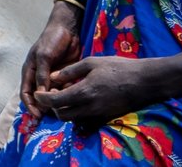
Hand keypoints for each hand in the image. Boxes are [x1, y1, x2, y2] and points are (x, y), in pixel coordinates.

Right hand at [20, 5, 81, 116]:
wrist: (68, 29)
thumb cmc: (51, 40)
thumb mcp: (44, 56)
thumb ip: (41, 75)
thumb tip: (41, 94)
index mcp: (30, 72)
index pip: (26, 93)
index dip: (30, 105)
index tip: (38, 115)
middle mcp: (40, 77)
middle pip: (40, 98)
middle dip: (45, 106)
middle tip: (54, 112)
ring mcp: (52, 78)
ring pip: (53, 96)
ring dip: (58, 101)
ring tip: (65, 103)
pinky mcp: (65, 77)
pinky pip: (66, 89)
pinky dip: (68, 93)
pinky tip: (73, 93)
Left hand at [32, 55, 155, 126]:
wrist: (144, 81)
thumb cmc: (117, 67)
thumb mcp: (91, 62)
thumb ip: (71, 71)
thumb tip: (54, 77)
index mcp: (84, 92)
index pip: (56, 101)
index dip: (43, 99)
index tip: (37, 93)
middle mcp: (89, 107)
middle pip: (63, 115)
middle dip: (53, 107)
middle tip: (52, 94)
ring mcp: (98, 114)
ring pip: (74, 119)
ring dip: (65, 110)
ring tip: (64, 94)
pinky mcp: (105, 117)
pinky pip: (85, 118)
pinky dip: (77, 112)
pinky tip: (79, 98)